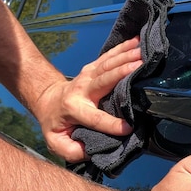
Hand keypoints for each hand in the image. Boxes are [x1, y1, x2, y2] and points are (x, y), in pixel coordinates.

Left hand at [33, 37, 141, 162]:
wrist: (47, 100)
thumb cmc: (55, 124)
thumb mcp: (56, 143)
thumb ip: (72, 150)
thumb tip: (91, 150)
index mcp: (74, 109)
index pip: (95, 118)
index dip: (111, 124)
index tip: (128, 128)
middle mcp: (81, 89)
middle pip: (104, 80)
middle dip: (122, 72)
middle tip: (140, 65)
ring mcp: (87, 76)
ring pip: (108, 64)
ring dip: (126, 56)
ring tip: (143, 52)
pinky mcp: (92, 68)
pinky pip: (109, 56)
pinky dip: (124, 47)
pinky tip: (137, 41)